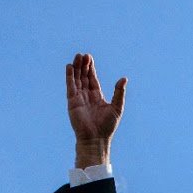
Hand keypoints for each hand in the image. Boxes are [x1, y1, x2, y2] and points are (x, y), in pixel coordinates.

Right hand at [67, 52, 125, 167]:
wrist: (96, 138)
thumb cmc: (107, 126)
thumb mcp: (117, 107)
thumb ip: (119, 92)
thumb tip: (124, 78)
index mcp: (97, 96)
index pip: (92, 78)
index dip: (90, 68)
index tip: (89, 58)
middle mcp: (87, 96)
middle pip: (83, 77)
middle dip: (83, 65)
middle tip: (83, 54)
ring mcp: (78, 98)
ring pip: (76, 79)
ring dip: (76, 68)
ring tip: (77, 56)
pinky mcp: (72, 102)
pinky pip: (70, 86)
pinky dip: (69, 76)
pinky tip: (69, 67)